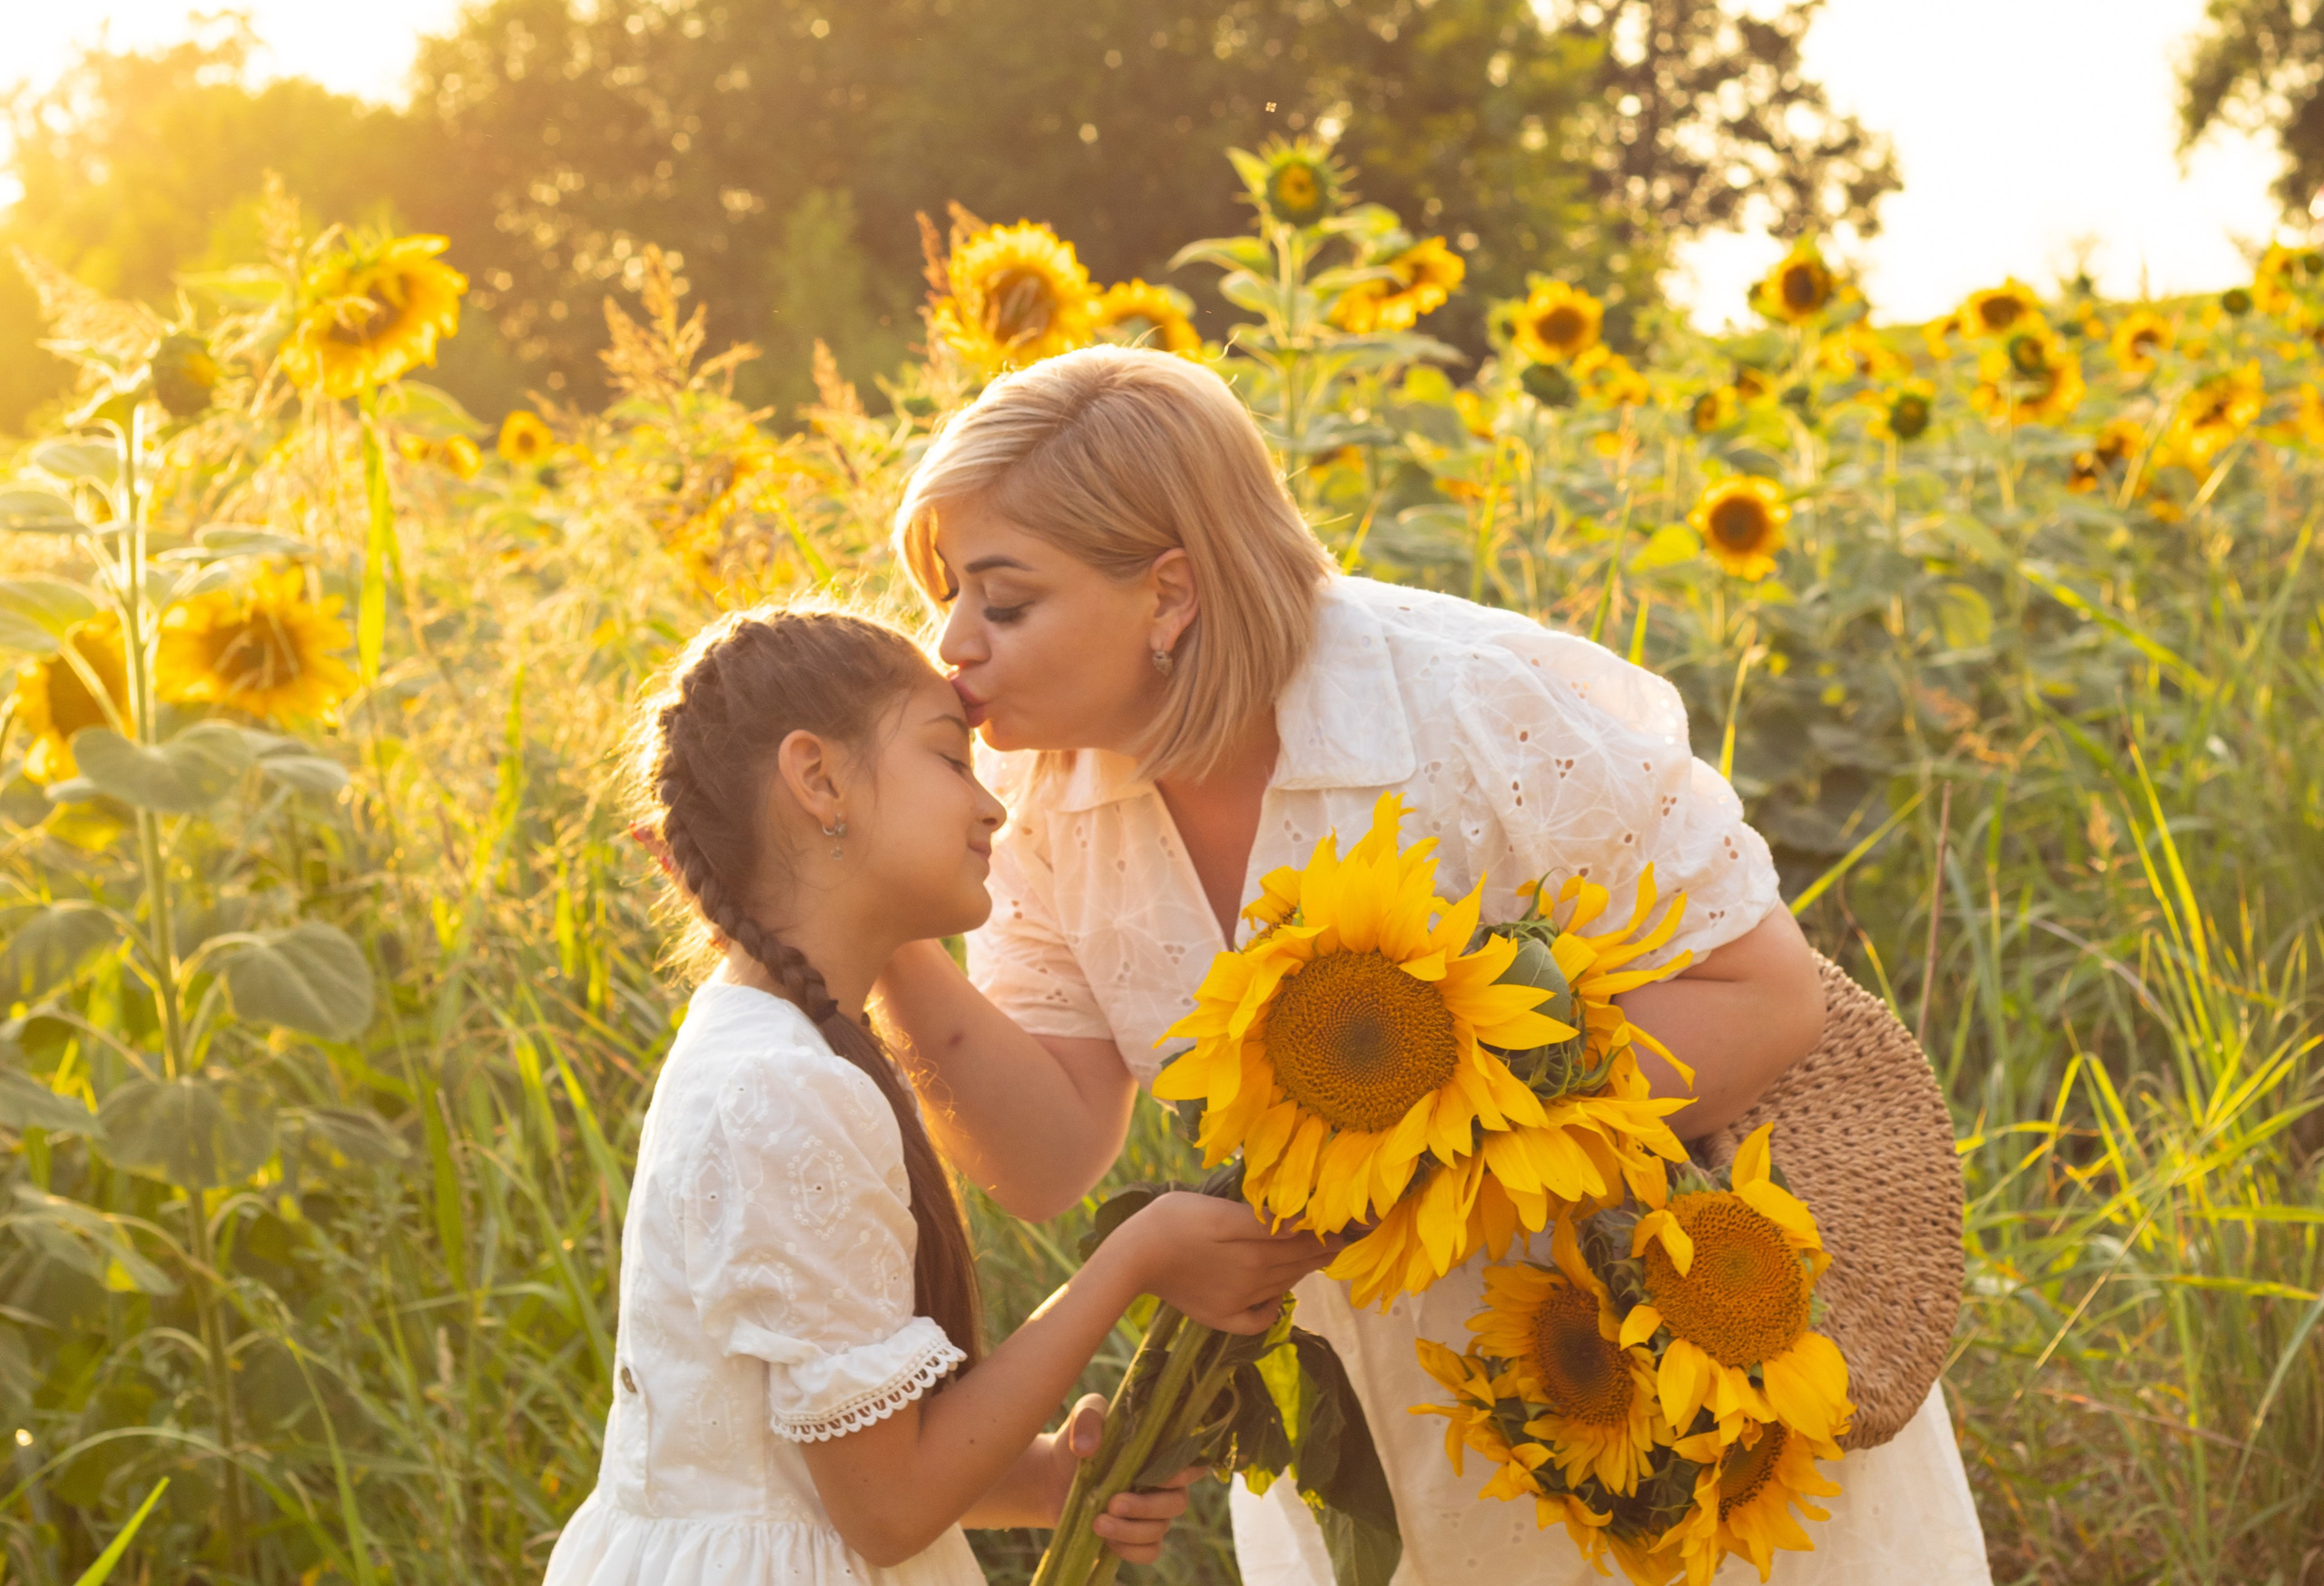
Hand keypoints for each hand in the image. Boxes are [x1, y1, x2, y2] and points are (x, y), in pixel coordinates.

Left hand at [1047, 1394, 1203, 1564]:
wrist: (1053, 1475)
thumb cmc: (1080, 1440)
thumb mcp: (1083, 1416)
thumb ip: (1089, 1418)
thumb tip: (1088, 1447)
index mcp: (1161, 1453)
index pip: (1194, 1463)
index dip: (1186, 1473)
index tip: (1160, 1476)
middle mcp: (1163, 1485)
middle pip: (1178, 1503)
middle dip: (1147, 1507)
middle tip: (1114, 1503)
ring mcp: (1151, 1514)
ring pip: (1160, 1530)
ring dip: (1131, 1530)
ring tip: (1097, 1523)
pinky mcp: (1134, 1538)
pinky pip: (1149, 1552)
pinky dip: (1130, 1550)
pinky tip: (1106, 1541)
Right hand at [1105, 1191, 1342, 1333]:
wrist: (1134, 1257)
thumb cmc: (1174, 1220)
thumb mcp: (1221, 1210)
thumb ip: (1264, 1220)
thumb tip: (1305, 1223)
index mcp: (1258, 1251)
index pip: (1306, 1242)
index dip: (1331, 1234)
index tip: (1354, 1225)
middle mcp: (1256, 1280)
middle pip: (1299, 1265)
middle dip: (1324, 1252)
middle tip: (1345, 1240)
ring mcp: (1239, 1302)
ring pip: (1284, 1286)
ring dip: (1304, 1271)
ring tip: (1318, 1257)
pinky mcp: (1221, 1317)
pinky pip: (1259, 1319)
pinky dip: (1273, 1309)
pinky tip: (1275, 1298)